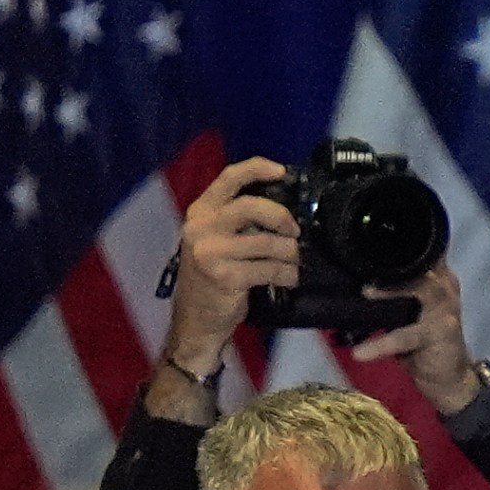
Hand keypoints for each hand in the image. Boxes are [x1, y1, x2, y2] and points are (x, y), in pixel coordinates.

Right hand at [152, 157, 297, 420]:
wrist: (195, 321)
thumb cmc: (211, 278)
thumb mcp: (216, 241)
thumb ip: (239, 222)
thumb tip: (284, 209)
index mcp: (200, 213)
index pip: (229, 179)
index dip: (257, 169)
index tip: (282, 171)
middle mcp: (200, 227)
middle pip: (252, 206)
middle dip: (282, 217)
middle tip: (294, 231)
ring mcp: (210, 252)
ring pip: (268, 242)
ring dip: (290, 253)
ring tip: (293, 262)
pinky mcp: (225, 276)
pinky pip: (271, 268)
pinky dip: (288, 274)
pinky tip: (289, 279)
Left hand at [352, 261, 479, 414]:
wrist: (450, 377)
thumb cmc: (423, 342)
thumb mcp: (408, 312)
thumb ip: (393, 293)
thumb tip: (355, 280)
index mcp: (438, 277)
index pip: (419, 252)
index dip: (396, 246)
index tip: (367, 242)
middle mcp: (445, 286)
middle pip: (421, 264)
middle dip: (392, 264)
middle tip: (361, 264)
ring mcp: (446, 308)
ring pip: (420, 289)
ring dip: (391, 290)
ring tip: (366, 292)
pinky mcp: (441, 332)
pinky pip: (406, 336)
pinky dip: (381, 344)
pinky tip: (360, 352)